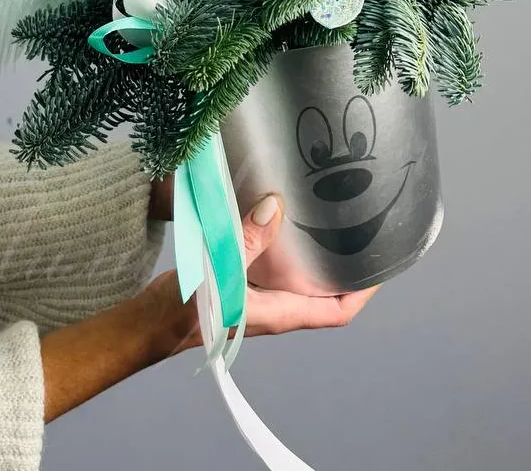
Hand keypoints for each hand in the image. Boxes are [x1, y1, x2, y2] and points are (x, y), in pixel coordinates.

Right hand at [149, 193, 379, 352]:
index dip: (364, 291)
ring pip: (299, 276)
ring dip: (314, 252)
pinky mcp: (242, 282)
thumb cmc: (185, 312)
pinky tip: (278, 214)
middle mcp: (277, 306)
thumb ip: (246, 240)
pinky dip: (284, 242)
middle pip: (324, 291)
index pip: (338, 311)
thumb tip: (275, 205)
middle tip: (357, 225)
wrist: (148, 324)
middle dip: (343, 264)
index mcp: (282, 313)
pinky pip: (275, 263)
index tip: (382, 261)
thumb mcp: (219, 272)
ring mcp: (259, 296)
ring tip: (328, 214)